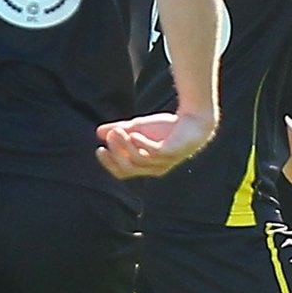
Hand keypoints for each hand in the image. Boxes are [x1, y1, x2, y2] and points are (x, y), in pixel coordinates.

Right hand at [94, 110, 216, 178]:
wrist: (193, 120)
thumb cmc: (167, 128)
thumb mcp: (139, 129)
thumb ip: (121, 131)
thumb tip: (98, 132)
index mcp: (145, 166)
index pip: (122, 172)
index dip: (109, 164)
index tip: (100, 149)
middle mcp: (154, 168)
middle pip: (127, 168)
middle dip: (115, 152)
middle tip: (111, 134)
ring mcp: (164, 161)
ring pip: (138, 160)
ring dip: (125, 145)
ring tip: (118, 129)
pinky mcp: (172, 152)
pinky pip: (153, 152)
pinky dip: (141, 144)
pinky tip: (134, 134)